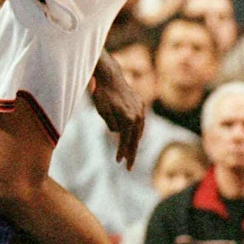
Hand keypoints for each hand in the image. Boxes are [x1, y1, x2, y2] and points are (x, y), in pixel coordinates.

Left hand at [91, 56, 144, 170]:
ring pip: (139, 130)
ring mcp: (141, 109)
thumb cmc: (102, 94)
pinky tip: (135, 137)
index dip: (121, 152)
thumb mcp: (103, 112)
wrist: (110, 76)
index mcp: (129, 118)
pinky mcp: (140, 104)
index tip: (118, 162)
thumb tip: (118, 132)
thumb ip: (112, 124)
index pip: (125, 141)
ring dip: (134, 142)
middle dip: (131, 154)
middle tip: (128, 168)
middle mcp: (138, 115)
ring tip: (130, 154)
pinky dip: (137, 130)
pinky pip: (140, 121)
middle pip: (135, 139)